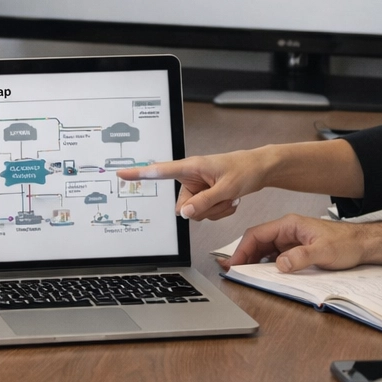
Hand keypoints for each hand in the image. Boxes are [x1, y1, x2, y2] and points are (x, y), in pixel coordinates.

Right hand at [118, 148, 276, 220]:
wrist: (261, 169)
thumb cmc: (245, 169)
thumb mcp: (226, 188)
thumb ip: (204, 202)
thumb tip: (184, 213)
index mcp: (191, 167)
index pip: (160, 171)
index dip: (140, 174)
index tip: (121, 173)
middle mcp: (191, 177)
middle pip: (183, 206)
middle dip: (202, 209)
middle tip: (222, 199)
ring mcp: (198, 188)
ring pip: (195, 212)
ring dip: (214, 210)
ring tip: (229, 196)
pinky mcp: (204, 195)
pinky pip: (205, 213)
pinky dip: (219, 210)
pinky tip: (230, 199)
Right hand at [221, 214, 381, 271]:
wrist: (363, 245)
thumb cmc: (347, 243)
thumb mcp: (324, 251)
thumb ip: (301, 257)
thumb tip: (280, 264)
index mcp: (290, 225)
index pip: (257, 234)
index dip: (242, 249)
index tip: (234, 263)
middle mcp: (287, 231)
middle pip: (257, 242)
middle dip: (243, 256)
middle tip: (232, 271)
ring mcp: (291, 241)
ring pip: (264, 250)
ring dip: (252, 261)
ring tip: (242, 274)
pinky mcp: (295, 250)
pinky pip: (274, 257)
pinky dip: (265, 265)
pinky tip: (262, 274)